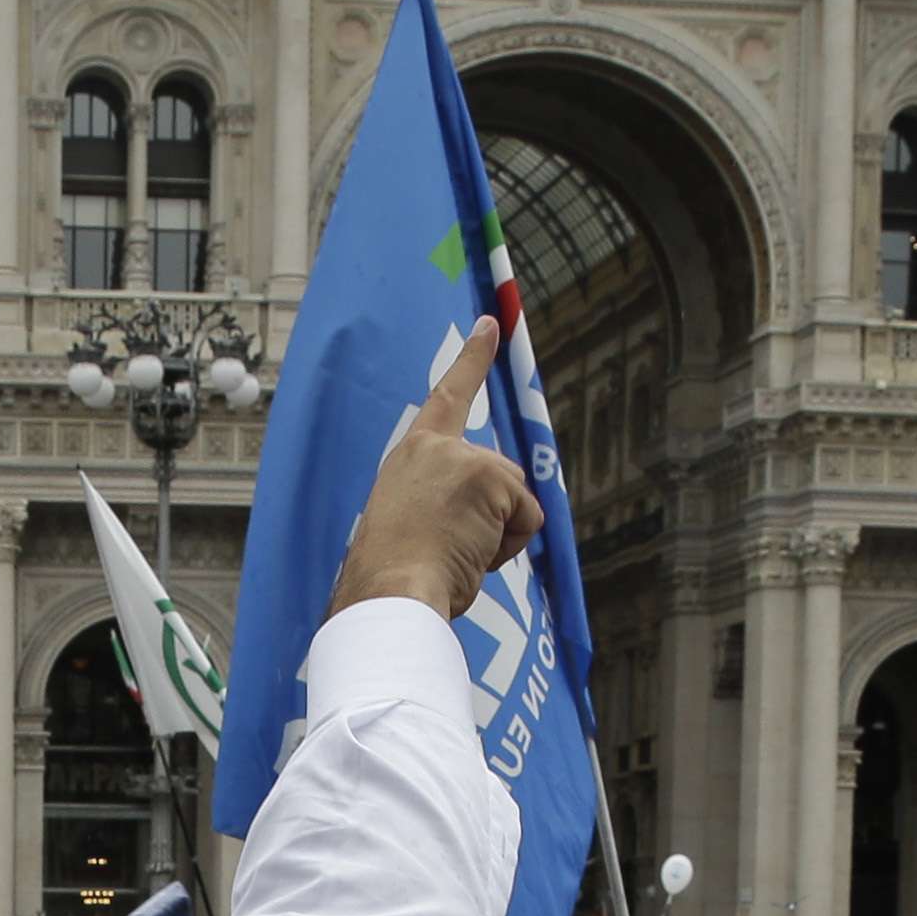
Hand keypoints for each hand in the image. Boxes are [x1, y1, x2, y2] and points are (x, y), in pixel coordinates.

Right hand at [328, 319, 544, 618]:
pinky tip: (472, 553)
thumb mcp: (412, 526)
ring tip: (452, 553)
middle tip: (445, 548)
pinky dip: (510, 545)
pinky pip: (527, 519)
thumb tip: (483, 523)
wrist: (389, 590)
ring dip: (497, 536)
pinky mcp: (492, 478)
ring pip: (514, 500)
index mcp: (411, 456)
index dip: (472, 359)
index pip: (448, 398)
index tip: (491, 324)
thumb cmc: (392, 577)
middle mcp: (438, 447)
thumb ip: (444, 506)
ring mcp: (466, 458)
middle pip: (499, 477)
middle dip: (491, 519)